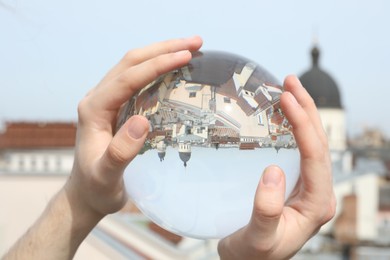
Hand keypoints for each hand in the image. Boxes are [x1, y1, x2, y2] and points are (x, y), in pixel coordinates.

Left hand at [66, 36, 202, 218]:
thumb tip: (142, 121)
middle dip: (163, 49)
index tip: (185, 57)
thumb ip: (120, 152)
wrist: (86, 193)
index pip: (127, 78)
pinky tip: (174, 68)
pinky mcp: (117, 107)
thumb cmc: (97, 187)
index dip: (156, 65)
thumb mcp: (106, 175)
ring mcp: (107, 100)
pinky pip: (138, 79)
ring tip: (190, 49)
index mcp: (94, 110)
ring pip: (134, 66)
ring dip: (161, 54)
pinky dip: (158, 69)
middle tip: (195, 43)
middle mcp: (98, 98)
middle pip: (131, 63)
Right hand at [218, 75, 335, 259]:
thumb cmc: (255, 255)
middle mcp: (317, 191)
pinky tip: (281, 115)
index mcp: (317, 203)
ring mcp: (307, 185)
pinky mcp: (294, 182)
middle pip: (319, 142)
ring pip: (311, 142)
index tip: (286, 99)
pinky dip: (291, 127)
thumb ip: (267, 210)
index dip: (303, 124)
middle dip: (307, 109)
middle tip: (290, 82)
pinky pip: (297, 149)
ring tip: (289, 89)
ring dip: (302, 114)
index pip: (316, 156)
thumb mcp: (259, 238)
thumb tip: (273, 171)